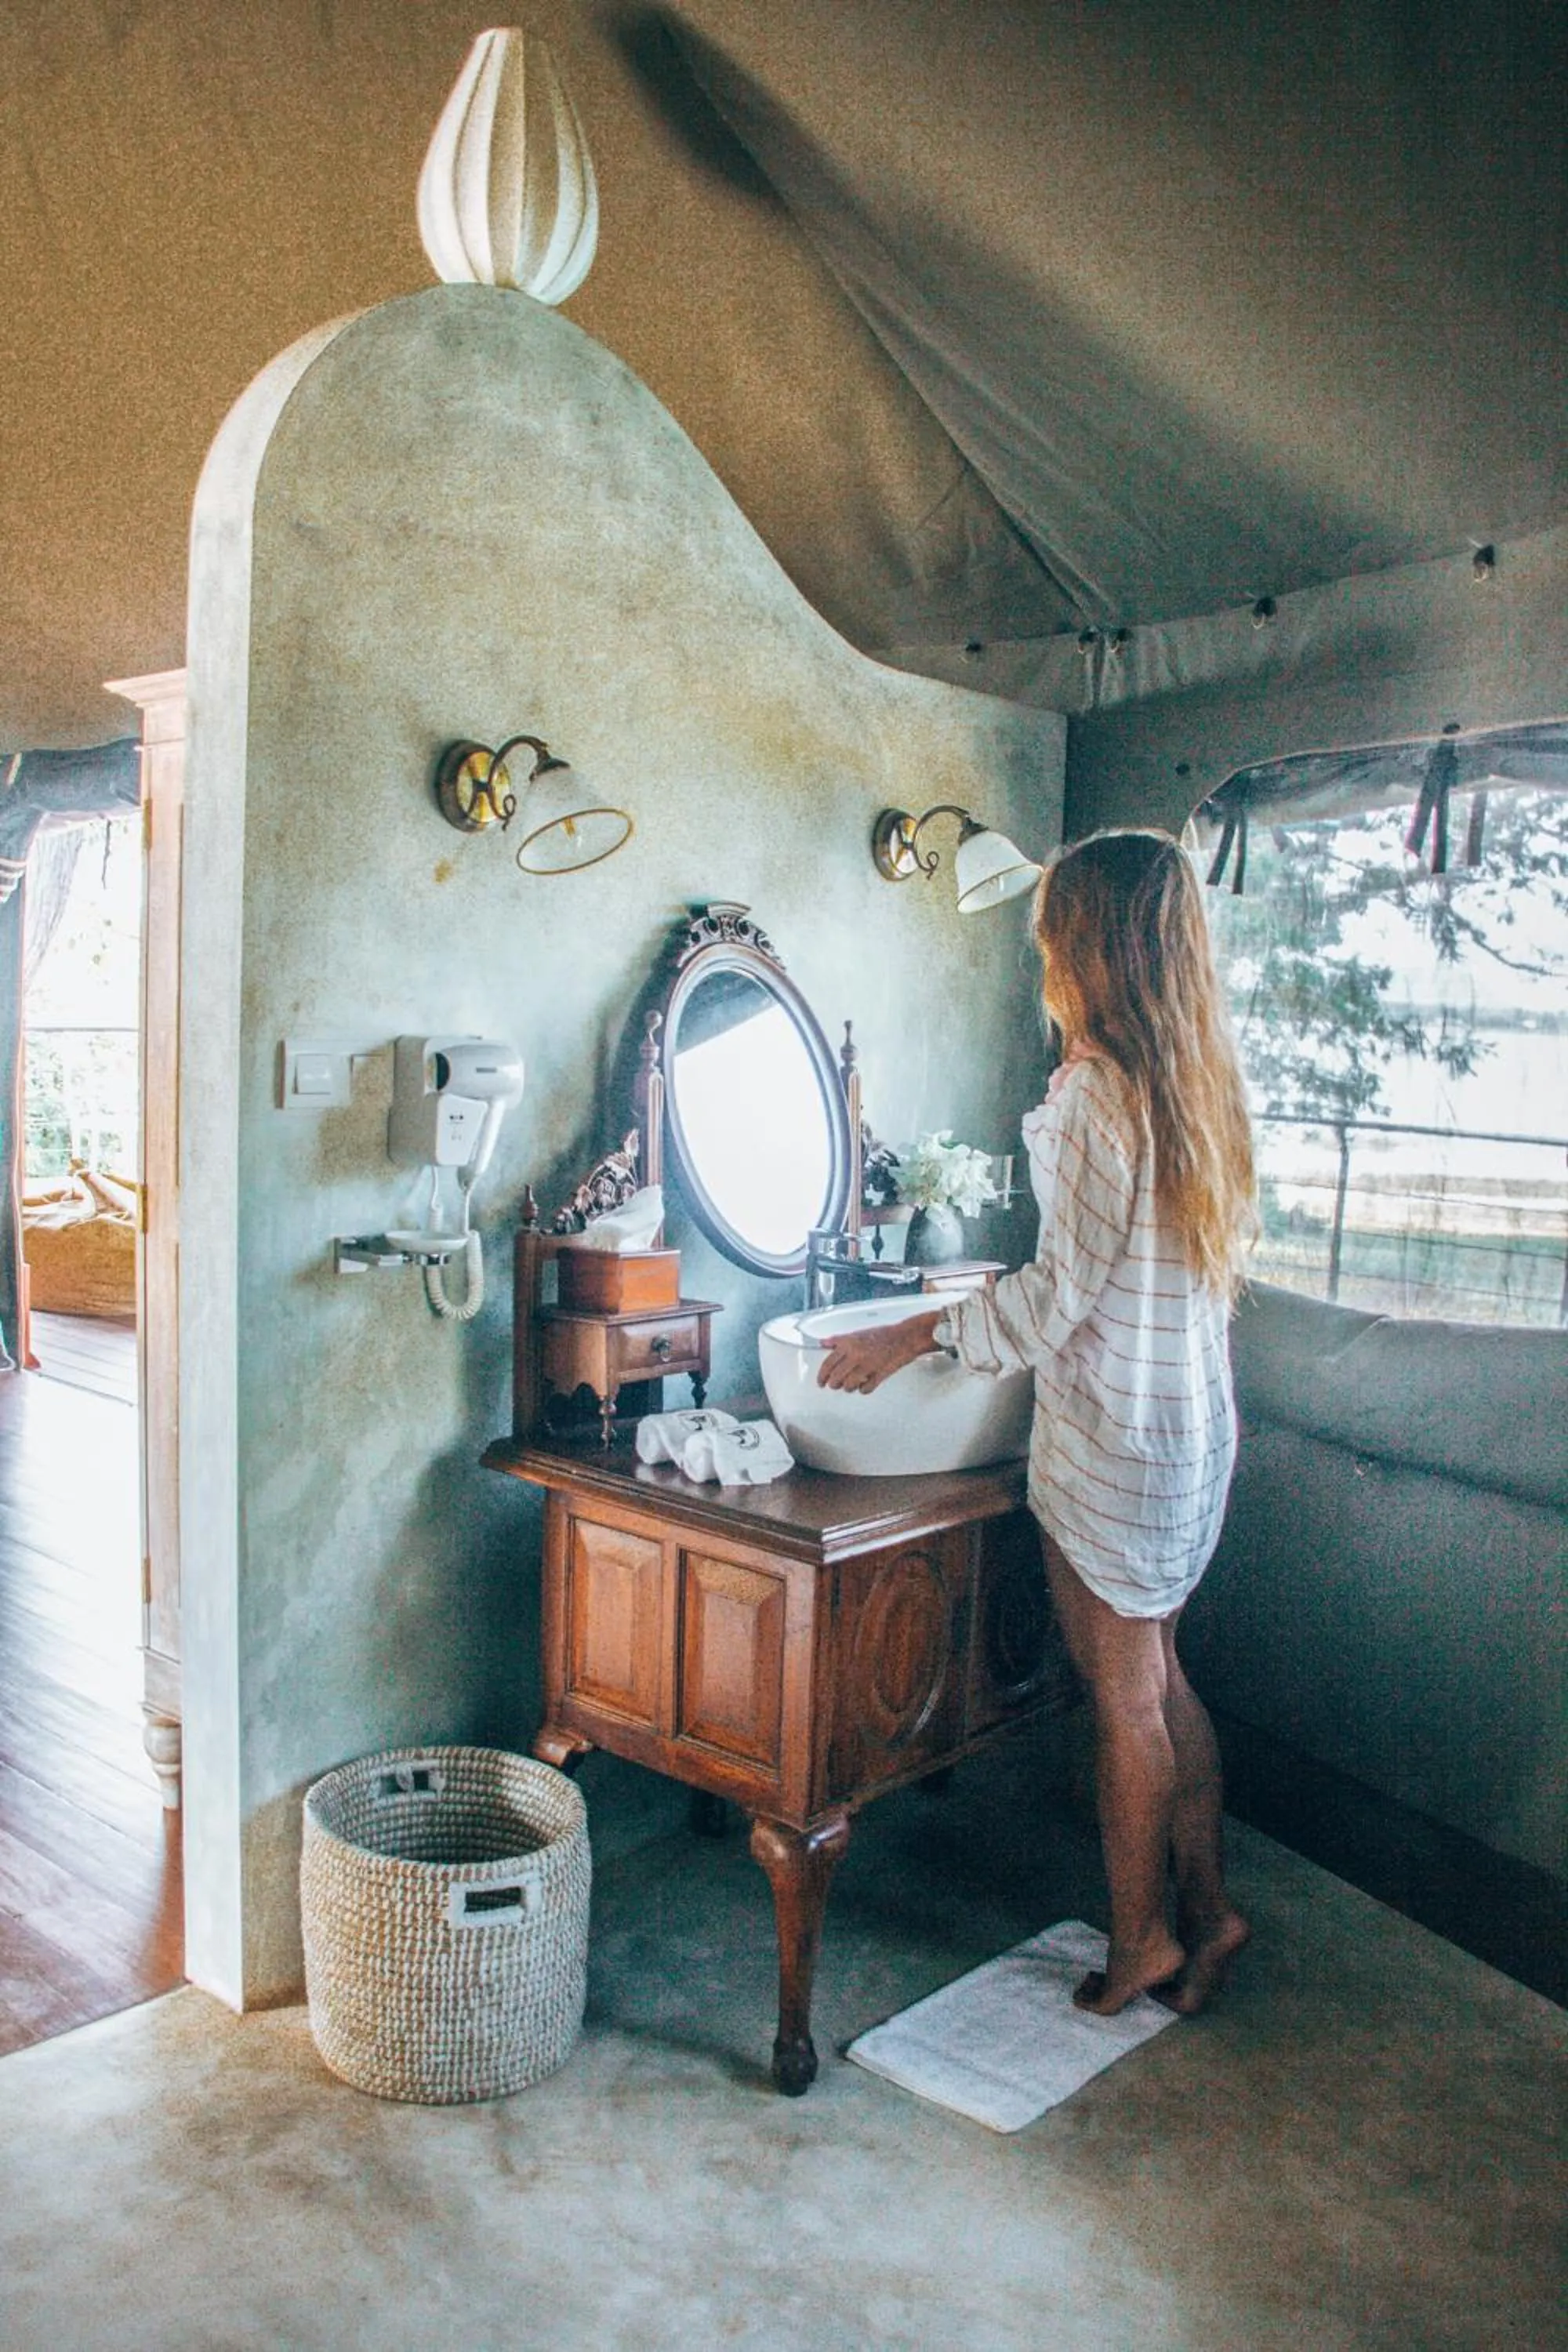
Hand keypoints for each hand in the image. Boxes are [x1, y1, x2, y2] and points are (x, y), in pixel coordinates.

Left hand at [816, 1310, 942, 1394]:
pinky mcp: (880, 1375)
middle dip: (833, 1384)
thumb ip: (838, 1340)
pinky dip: (863, 1390)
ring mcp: (868, 1365)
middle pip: (836, 1378)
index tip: (820, 1382)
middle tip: (835, 1385)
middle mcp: (856, 1355)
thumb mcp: (857, 1333)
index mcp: (849, 1344)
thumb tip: (823, 1343)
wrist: (905, 1337)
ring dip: (848, 1387)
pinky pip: (865, 1389)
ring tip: (852, 1384)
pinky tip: (865, 1385)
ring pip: (849, 1386)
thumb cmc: (883, 1334)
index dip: (821, 1376)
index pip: (827, 1364)